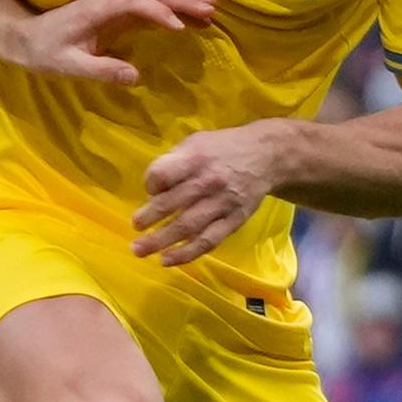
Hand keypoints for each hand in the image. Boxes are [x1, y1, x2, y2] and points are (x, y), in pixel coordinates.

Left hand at [0, 0, 214, 83]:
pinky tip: (193, 13)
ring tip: (212, 7)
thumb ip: (101, 70)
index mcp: (99, 8)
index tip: (181, 28)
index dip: (160, 12)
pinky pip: (152, 1)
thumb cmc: (45, 52)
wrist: (25, 36)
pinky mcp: (119, 8)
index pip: (136, 2)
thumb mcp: (70, 67)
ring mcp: (116, 0)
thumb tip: (135, 76)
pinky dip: (174, 4)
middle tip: (212, 10)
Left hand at [132, 120, 287, 265]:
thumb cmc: (222, 148)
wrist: (266, 156)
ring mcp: (222, 204)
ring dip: (161, 241)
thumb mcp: (196, 142)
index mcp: (195, 158)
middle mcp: (208, 182)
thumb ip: (173, 162)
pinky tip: (167, 260)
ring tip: (140, 250)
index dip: (151, 183)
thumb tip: (152, 191)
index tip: (150, 189)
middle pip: (173, 204)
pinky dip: (186, 253)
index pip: (163, 174)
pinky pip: (208, 241)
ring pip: (188, 227)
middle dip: (149, 218)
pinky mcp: (233, 221)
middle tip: (134, 228)